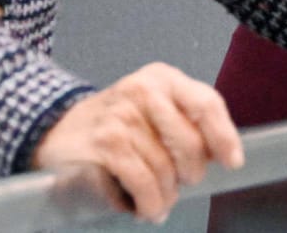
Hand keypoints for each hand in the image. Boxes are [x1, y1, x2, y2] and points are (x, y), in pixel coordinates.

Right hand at [32, 62, 243, 223]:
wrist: (55, 132)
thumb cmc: (114, 124)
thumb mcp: (151, 107)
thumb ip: (184, 121)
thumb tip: (220, 154)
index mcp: (162, 78)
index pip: (206, 104)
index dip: (224, 136)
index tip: (232, 162)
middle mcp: (143, 91)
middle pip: (190, 144)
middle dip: (190, 175)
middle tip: (180, 185)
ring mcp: (122, 117)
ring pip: (166, 170)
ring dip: (165, 196)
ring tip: (158, 202)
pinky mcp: (106, 145)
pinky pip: (144, 182)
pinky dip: (149, 203)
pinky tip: (145, 209)